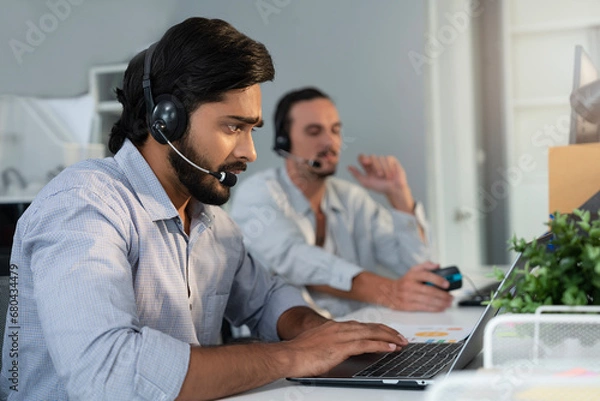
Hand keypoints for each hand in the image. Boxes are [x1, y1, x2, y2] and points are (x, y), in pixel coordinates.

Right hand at [282, 320, 407, 377]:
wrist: (288, 355)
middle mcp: (340, 328)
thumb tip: (341, 350)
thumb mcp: (319, 343)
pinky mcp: (340, 347)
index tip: (389, 333)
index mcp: (335, 326)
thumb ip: (332, 343)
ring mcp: (340, 336)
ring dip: (389, 337)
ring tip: (401, 342)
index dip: (378, 329)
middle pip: (370, 327)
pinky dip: (380, 345)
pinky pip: (365, 344)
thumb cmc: (299, 352)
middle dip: (388, 331)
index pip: (362, 325)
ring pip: (371, 333)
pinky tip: (390, 348)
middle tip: (401, 337)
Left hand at [348, 154, 414, 212]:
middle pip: (371, 157)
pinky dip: (389, 167)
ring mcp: (383, 160)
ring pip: (380, 158)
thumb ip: (357, 174)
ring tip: (386, 177)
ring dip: (383, 169)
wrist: (393, 189)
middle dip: (376, 166)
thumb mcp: (366, 182)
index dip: (363, 157)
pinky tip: (391, 174)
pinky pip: (388, 159)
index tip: (365, 162)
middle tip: (379, 175)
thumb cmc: (380, 187)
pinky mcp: (391, 160)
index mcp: (367, 166)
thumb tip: (348, 167)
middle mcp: (374, 162)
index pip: (362, 157)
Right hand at [353, 263, 453, 311]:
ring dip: (441, 303)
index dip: (438, 280)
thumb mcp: (413, 270)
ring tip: (448, 303)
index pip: (426, 276)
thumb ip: (426, 266)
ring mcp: (408, 296)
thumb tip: (438, 265)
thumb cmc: (405, 282)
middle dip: (443, 295)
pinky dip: (434, 309)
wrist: (390, 292)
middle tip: (451, 297)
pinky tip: (441, 308)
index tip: (447, 284)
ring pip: (428, 301)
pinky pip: (424, 308)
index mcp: (412, 275)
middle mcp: (409, 285)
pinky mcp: (408, 306)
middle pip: (429, 291)